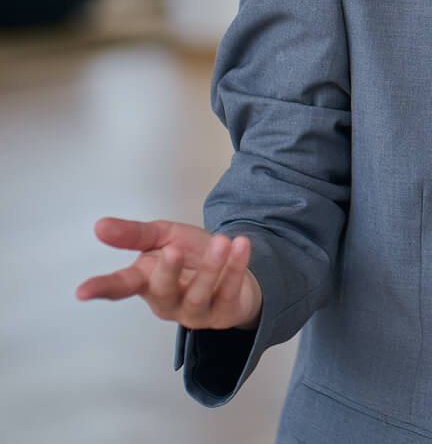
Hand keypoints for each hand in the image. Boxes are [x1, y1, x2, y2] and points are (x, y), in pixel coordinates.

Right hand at [76, 217, 262, 331]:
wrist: (231, 266)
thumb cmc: (191, 255)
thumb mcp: (165, 236)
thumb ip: (135, 234)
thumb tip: (100, 226)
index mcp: (148, 282)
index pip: (121, 286)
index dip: (102, 288)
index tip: (81, 291)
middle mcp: (168, 302)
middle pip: (162, 292)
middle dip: (167, 272)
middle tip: (172, 250)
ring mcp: (195, 312)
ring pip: (198, 296)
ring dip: (211, 268)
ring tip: (222, 241)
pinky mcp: (223, 314)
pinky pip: (228, 292)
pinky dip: (235, 268)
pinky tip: (240, 245)